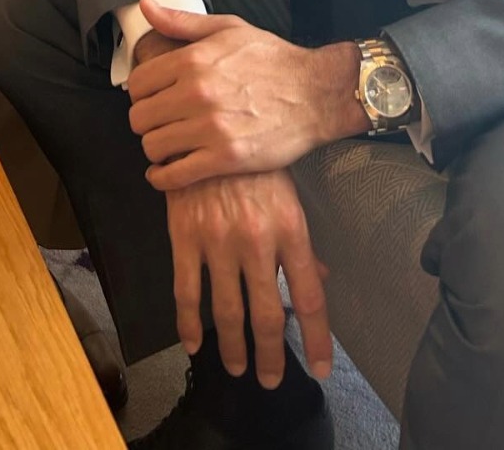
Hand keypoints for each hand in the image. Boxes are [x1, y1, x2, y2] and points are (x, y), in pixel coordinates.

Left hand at [127, 0, 365, 188]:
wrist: (316, 93)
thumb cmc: (274, 60)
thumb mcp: (228, 28)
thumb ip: (182, 21)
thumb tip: (146, 7)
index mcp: (193, 60)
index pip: (137, 83)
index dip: (140, 93)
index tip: (150, 98)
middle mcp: (197, 93)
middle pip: (139, 117)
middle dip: (145, 121)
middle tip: (159, 122)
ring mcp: (210, 128)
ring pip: (153, 146)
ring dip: (155, 148)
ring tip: (167, 145)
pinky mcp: (226, 158)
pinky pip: (175, 175)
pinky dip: (163, 177)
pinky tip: (166, 172)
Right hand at [167, 169, 332, 387]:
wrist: (208, 124)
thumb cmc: (255, 162)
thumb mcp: (288, 196)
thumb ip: (301, 244)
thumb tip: (319, 281)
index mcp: (290, 229)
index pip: (309, 296)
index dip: (316, 338)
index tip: (319, 368)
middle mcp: (257, 240)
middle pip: (267, 314)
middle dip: (270, 355)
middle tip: (269, 378)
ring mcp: (218, 240)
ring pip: (227, 311)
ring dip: (233, 347)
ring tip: (237, 366)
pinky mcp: (184, 235)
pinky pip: (186, 291)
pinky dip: (189, 324)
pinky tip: (194, 343)